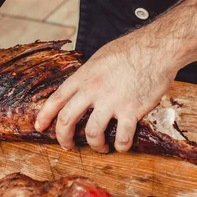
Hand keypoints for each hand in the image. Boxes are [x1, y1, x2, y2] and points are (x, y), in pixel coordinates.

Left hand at [35, 33, 177, 151]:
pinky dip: (121, 146)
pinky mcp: (131, 111)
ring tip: (101, 147)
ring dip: (95, 145)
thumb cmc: (132, 49)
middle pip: (67, 119)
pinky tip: (123, 145)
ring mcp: (112, 102)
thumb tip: (81, 87)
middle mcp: (93, 90)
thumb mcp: (100, 57)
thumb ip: (88, 75)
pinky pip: (122, 137)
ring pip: (92, 133)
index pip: (56, 99)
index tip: (39, 126)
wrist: (158, 48)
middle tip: (66, 145)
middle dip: (63, 137)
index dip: (45, 115)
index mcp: (84, 76)